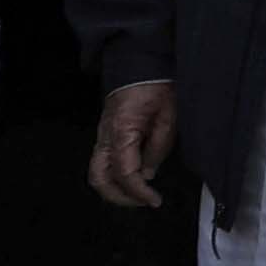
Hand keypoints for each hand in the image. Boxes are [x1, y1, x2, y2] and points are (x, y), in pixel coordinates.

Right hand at [90, 79, 179, 208]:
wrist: (140, 63)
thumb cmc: (156, 85)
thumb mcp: (169, 115)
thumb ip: (159, 147)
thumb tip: (149, 173)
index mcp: (121, 131)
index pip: (125, 173)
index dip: (139, 192)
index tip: (154, 201)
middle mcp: (104, 137)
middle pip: (99, 179)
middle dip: (120, 197)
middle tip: (144, 202)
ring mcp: (102, 136)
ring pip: (97, 173)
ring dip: (115, 189)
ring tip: (139, 194)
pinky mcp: (105, 135)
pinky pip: (103, 162)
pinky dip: (114, 176)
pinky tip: (134, 178)